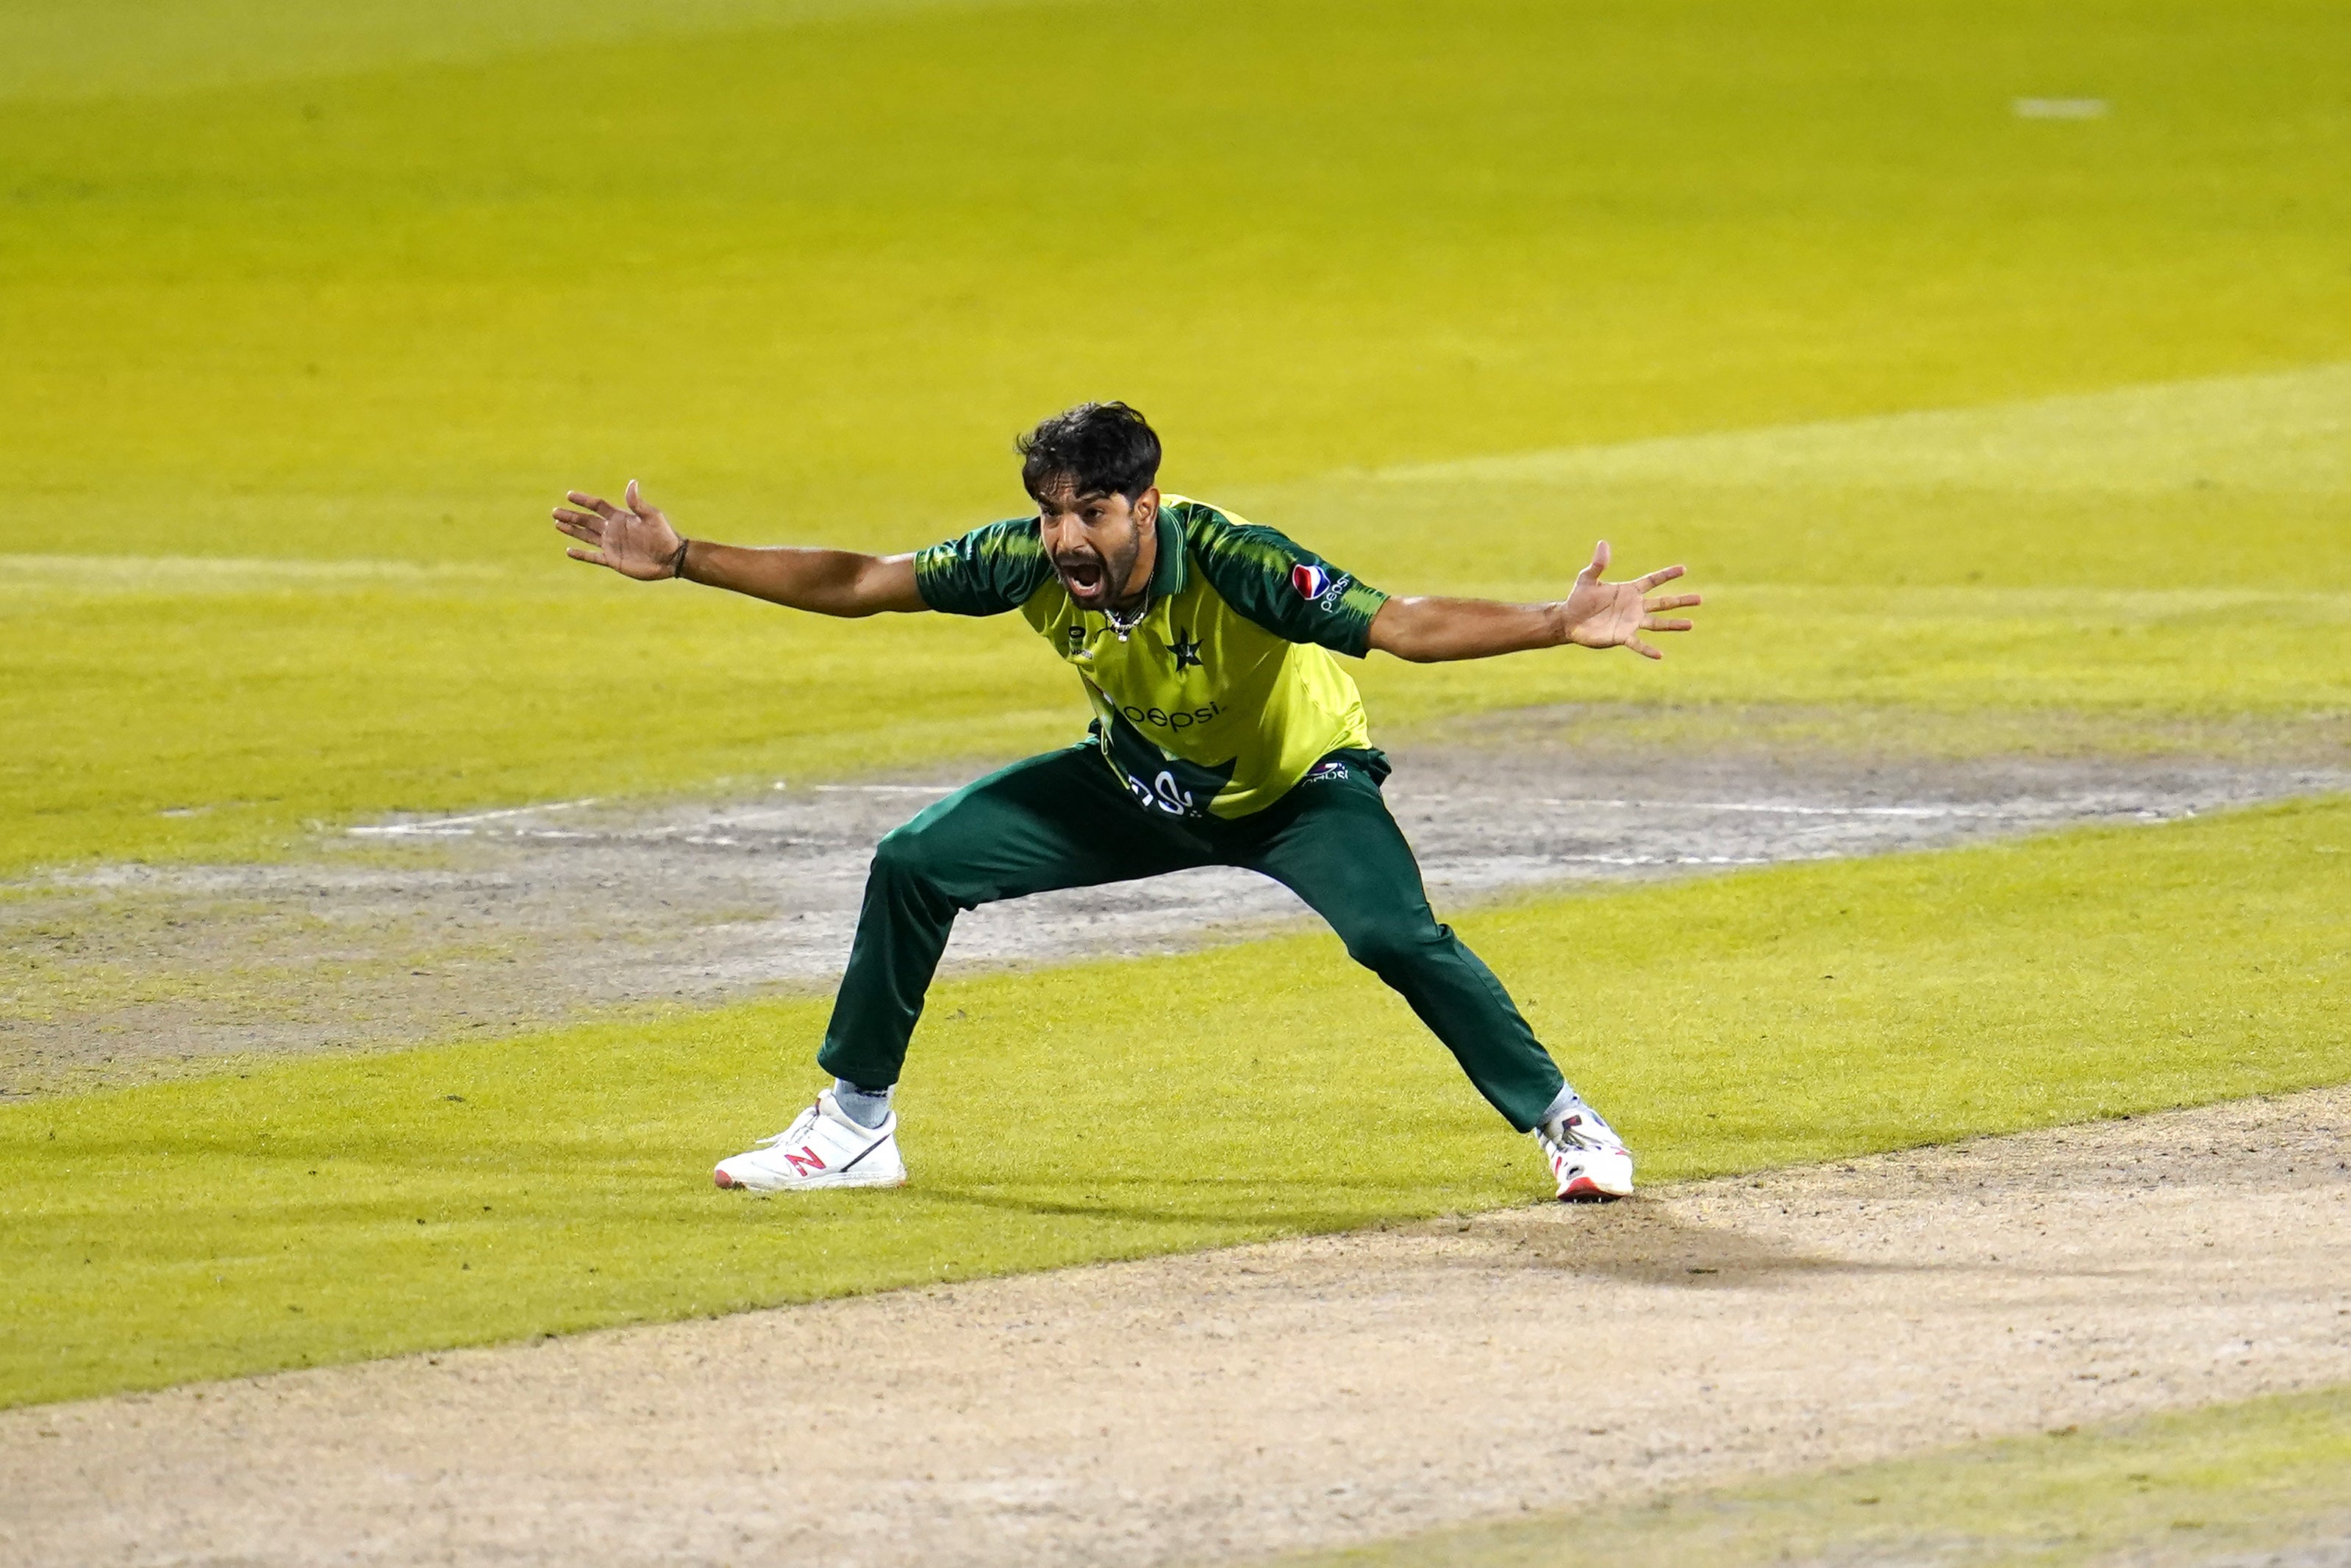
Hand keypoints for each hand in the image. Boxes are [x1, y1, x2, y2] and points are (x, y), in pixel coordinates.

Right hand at [553, 480, 683, 579]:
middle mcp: (613, 530)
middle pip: (587, 521)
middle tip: (554, 511)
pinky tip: (569, 551)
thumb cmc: (664, 535)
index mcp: (620, 517)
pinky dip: (581, 554)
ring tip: (557, 524)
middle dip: (571, 516)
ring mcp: (612, 545)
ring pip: (586, 536)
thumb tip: (632, 483)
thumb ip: (638, 503)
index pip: (597, 506)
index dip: (584, 500)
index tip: (570, 495)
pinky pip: (593, 557)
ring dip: (572, 530)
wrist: (671, 558)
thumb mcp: (652, 516)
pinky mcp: (613, 560)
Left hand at [1557, 540, 1700, 659]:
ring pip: (1657, 623)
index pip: (1653, 581)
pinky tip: (1660, 655)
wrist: (1569, 620)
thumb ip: (1598, 564)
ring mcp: (1630, 622)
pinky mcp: (1622, 637)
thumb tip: (1603, 543)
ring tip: (1691, 624)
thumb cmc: (1579, 598)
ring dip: (1673, 624)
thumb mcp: (1587, 579)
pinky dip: (1648, 650)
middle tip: (1700, 599)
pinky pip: (1638, 644)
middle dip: (1681, 601)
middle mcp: (1634, 606)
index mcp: (1629, 591)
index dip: (1667, 575)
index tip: (1683, 569)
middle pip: (1663, 602)